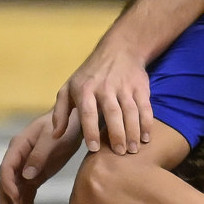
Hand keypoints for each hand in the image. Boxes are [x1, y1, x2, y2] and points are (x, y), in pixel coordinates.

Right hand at [0, 112, 81, 203]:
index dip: (8, 184)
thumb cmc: (64, 126)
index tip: (15, 197)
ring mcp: (26, 168)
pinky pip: (28, 192)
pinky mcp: (36, 174)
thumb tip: (26, 176)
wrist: (77, 122)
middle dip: (8, 201)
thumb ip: (39, 156)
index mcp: (18, 146)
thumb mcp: (53, 139)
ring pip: (16, 190)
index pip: (6, 168)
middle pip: (7, 183)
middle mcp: (19, 158)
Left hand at [50, 38, 153, 156]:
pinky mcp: (141, 87)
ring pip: (131, 111)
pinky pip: (145, 107)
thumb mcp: (69, 87)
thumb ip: (61, 112)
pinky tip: (146, 137)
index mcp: (85, 89)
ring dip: (134, 131)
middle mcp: (106, 87)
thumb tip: (56, 135)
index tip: (94, 148)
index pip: (88, 112)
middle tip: (119, 153)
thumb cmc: (89, 74)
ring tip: (133, 149)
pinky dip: (147, 123)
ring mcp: (125, 87)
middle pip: (113, 113)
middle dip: (117, 134)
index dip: (91, 131)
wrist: (119, 50)